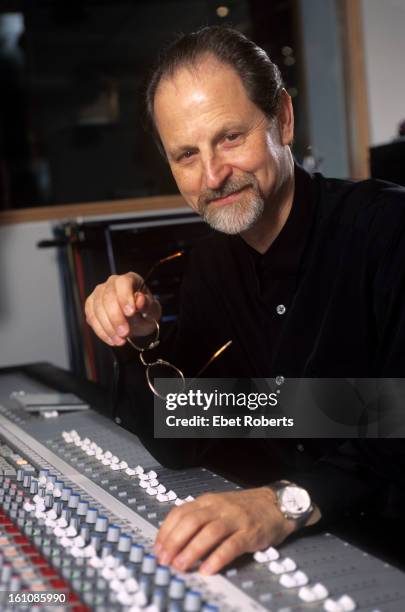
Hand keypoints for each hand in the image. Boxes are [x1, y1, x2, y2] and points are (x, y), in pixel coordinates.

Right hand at [85, 272, 161, 346]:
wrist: (138, 322)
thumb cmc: (146, 313)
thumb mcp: (152, 311)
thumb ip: (147, 305)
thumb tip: (139, 300)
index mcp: (130, 279)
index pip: (123, 283)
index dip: (125, 297)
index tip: (130, 312)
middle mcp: (112, 283)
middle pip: (108, 296)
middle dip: (116, 317)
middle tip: (125, 333)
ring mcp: (99, 293)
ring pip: (97, 308)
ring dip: (108, 327)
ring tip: (120, 340)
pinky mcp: (91, 306)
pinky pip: (91, 318)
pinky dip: (101, 331)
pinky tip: (112, 340)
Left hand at [155, 488, 297, 574]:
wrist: (275, 504)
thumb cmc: (242, 509)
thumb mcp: (217, 507)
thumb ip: (197, 519)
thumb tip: (172, 541)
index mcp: (208, 501)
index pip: (180, 512)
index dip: (166, 531)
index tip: (157, 549)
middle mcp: (219, 507)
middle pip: (192, 521)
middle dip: (175, 541)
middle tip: (166, 560)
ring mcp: (235, 519)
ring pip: (210, 532)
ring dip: (192, 550)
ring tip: (181, 566)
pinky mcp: (250, 532)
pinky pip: (232, 545)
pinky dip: (218, 557)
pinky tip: (208, 569)